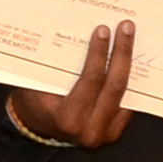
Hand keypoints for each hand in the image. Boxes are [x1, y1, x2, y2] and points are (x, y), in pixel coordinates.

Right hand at [7, 22, 134, 151]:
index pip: (91, 80)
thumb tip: (77, 34)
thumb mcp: (37, 85)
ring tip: (130, 39)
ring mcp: (106, 133)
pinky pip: (127, 100)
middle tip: (125, 28)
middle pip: (115, 85)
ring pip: (125, 92)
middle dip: (122, 53)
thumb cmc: (33, 103)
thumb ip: (56, 68)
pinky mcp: (115, 131)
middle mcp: (91, 130)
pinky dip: (129, 78)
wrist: (36, 128)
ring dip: (129, 63)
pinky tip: (128, 58)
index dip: (99, 54)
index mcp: (68, 118)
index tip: (103, 30)